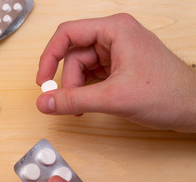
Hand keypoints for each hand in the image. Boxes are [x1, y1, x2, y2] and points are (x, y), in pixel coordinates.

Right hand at [36, 13, 195, 132]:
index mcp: (114, 30)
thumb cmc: (167, 94)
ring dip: (77, 89)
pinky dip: (86, 90)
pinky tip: (89, 104)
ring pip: (81, 67)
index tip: (42, 81)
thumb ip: (74, 100)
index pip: (67, 34)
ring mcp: (117, 51)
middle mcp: (114, 36)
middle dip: (68, 82)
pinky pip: (92, 75)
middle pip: (73, 55)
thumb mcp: (113, 98)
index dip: (49, 57)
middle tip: (67, 104)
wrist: (194, 109)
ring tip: (82, 108)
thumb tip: (44, 102)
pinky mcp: (119, 66)